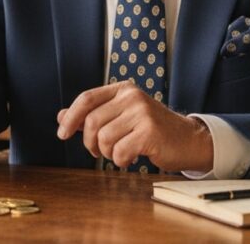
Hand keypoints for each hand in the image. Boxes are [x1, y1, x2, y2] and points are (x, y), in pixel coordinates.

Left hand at [55, 81, 213, 171]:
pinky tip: (132, 157)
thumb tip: (61, 116)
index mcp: (123, 89)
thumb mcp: (121, 116)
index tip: (63, 134)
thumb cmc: (152, 129)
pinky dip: (121, 160)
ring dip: (108, 153)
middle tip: (100, 152)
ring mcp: (142, 113)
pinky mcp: (150, 132)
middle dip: (91, 142)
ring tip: (121, 153)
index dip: (70, 117)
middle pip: (92, 122)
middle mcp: (132, 97)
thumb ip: (93, 115)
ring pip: (104, 138)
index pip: (86, 99)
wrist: (188, 140)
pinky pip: (119, 152)